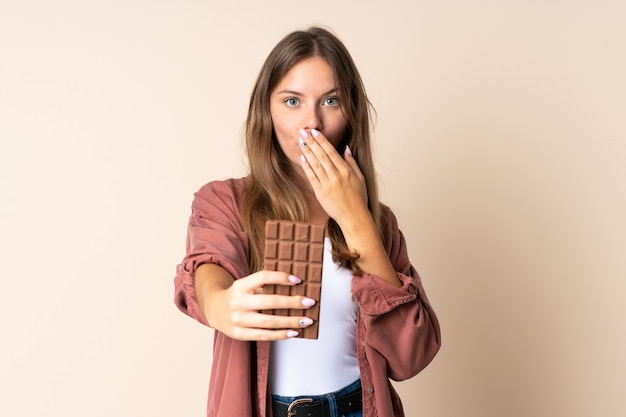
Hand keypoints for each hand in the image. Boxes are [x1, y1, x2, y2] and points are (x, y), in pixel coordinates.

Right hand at [198, 265, 315, 340]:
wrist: (215, 309)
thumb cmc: (238, 295)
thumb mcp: (246, 285)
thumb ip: (264, 285)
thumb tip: (295, 286)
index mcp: (241, 285)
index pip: (263, 277)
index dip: (281, 277)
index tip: (298, 280)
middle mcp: (238, 302)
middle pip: (270, 302)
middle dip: (292, 302)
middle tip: (309, 302)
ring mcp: (238, 319)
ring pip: (270, 321)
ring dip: (291, 321)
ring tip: (307, 320)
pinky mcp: (239, 334)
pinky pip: (264, 335)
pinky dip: (281, 334)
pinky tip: (294, 332)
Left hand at [299, 128, 368, 226]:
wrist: (354, 217)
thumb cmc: (359, 198)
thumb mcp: (360, 178)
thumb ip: (352, 162)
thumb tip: (346, 148)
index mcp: (346, 171)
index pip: (331, 152)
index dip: (322, 141)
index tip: (315, 132)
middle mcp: (336, 176)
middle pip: (321, 155)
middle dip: (311, 142)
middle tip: (303, 131)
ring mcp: (327, 185)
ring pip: (315, 164)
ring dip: (307, 152)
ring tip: (300, 141)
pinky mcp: (320, 193)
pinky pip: (312, 177)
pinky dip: (307, 167)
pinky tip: (302, 158)